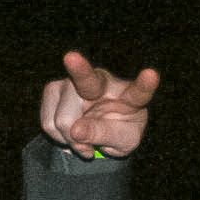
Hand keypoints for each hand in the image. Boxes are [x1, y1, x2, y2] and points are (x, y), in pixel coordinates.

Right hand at [40, 50, 159, 158]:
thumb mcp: (123, 141)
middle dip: (78, 68)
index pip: (139, 91)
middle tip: (72, 57)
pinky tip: (70, 135)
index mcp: (130, 95)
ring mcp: (74, 82)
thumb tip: (74, 131)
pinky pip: (48, 122)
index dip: (146, 84)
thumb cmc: (119, 132)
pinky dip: (57, 138)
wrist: (101, 131)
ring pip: (64, 118)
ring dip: (70, 140)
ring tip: (83, 142)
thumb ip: (104, 135)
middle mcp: (102, 82)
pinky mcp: (53, 89)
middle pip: (86, 78)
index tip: (151, 74)